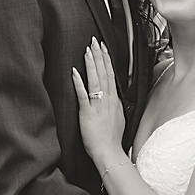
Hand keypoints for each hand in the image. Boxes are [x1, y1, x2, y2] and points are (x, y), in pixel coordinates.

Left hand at [71, 37, 125, 173]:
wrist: (109, 152)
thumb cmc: (111, 139)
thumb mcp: (118, 118)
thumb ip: (114, 105)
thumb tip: (113, 98)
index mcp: (114, 101)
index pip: (111, 75)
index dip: (106, 60)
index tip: (103, 48)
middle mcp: (108, 100)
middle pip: (104, 73)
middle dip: (100, 56)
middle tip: (95, 41)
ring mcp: (98, 105)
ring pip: (96, 80)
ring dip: (92, 64)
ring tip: (88, 50)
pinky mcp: (87, 113)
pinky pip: (83, 95)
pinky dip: (79, 83)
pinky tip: (75, 72)